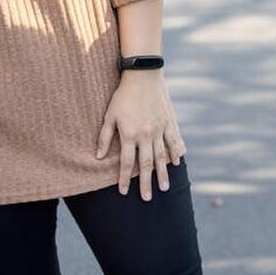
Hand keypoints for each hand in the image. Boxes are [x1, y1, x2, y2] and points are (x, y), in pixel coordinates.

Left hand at [96, 69, 186, 200]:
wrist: (143, 76)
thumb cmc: (123, 96)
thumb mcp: (109, 115)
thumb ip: (104, 137)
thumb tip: (97, 157)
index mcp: (129, 135)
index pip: (126, 163)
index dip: (123, 179)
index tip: (124, 193)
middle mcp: (146, 135)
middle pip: (146, 165)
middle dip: (146, 183)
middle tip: (147, 198)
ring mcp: (159, 129)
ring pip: (161, 156)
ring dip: (163, 173)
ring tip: (165, 187)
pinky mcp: (169, 121)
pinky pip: (174, 140)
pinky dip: (176, 152)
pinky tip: (178, 162)